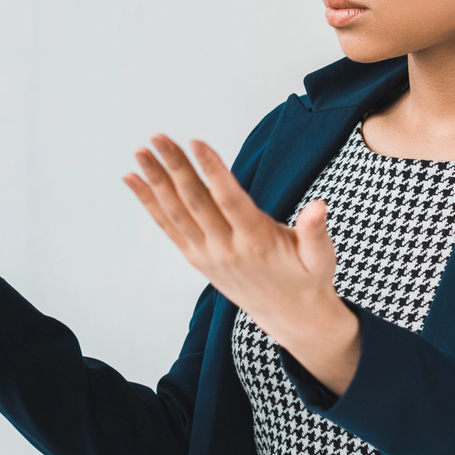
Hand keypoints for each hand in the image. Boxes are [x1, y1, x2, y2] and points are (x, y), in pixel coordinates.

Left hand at [124, 135, 360, 394]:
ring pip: (176, 212)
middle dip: (176, 167)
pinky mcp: (196, 258)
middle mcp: (226, 248)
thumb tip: (319, 206)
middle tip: (159, 137)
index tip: (197, 143)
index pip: (230, 201)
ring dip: (156, 181)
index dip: (213, 171)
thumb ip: (316, 232)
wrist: (288, 316)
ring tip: (141, 153)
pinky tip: (134, 181)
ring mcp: (207, 254)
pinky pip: (168, 227)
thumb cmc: (305, 279)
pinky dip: (149, 203)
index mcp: (257, 241)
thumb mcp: (320, 259)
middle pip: (196, 202)